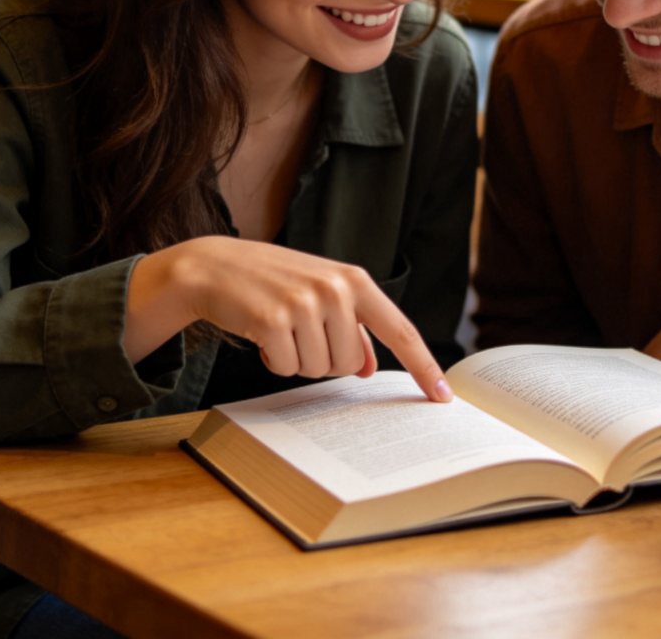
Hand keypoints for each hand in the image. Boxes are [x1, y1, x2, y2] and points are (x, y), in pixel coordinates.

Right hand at [125, 236, 452, 401]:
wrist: (217, 265)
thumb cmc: (277, 282)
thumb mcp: (322, 294)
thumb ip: (353, 329)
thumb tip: (370, 369)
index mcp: (356, 281)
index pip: (400, 330)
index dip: (424, 365)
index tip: (443, 396)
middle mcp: (336, 288)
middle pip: (349, 365)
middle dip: (324, 359)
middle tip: (300, 330)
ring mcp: (305, 303)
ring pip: (318, 370)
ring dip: (296, 358)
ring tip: (280, 326)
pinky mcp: (272, 320)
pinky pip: (285, 368)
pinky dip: (272, 360)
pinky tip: (261, 331)